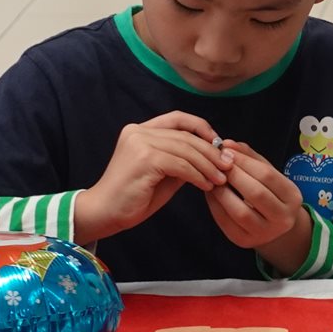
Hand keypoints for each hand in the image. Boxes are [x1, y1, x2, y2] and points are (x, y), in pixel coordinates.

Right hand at [74, 112, 228, 242]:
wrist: (105, 213)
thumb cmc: (134, 197)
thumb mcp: (163, 173)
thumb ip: (181, 160)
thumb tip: (212, 155)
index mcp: (140, 130)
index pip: (178, 118)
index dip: (202, 127)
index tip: (219, 144)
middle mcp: (138, 132)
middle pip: (185, 135)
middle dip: (210, 152)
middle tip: (227, 166)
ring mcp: (140, 143)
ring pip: (185, 150)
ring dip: (207, 166)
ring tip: (220, 179)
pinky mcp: (144, 159)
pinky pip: (180, 165)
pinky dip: (197, 175)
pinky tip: (205, 185)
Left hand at [207, 140, 311, 271]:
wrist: (275, 227)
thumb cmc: (270, 193)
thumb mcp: (268, 174)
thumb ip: (250, 157)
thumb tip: (227, 144)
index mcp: (293, 197)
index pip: (267, 175)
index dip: (244, 161)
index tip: (226, 150)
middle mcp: (283, 218)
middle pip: (255, 193)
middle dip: (233, 175)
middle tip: (218, 163)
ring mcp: (264, 233)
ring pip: (240, 211)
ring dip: (222, 191)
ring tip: (213, 178)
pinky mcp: (245, 241)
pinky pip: (226, 222)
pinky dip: (215, 205)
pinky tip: (210, 192)